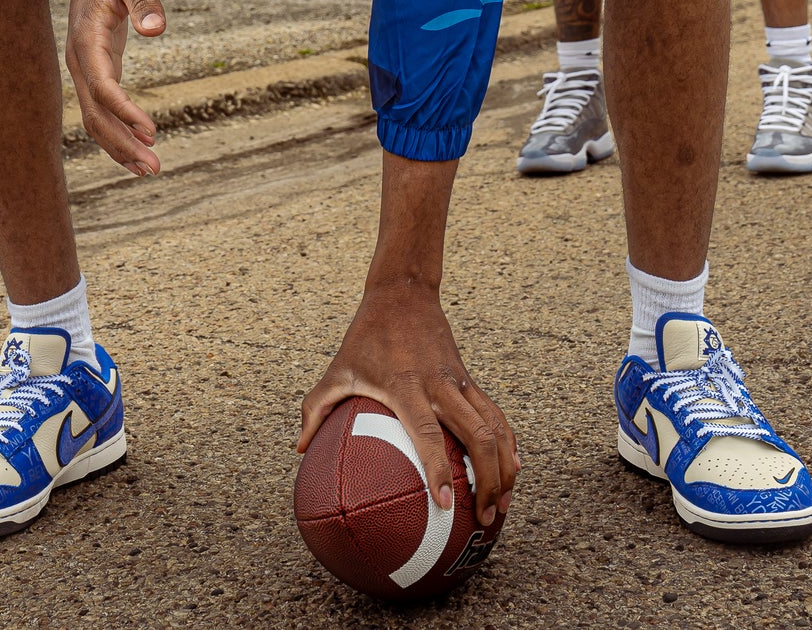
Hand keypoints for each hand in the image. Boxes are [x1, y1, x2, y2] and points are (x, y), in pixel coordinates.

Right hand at [30, 0, 168, 177]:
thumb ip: (145, 0)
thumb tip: (157, 30)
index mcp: (87, 39)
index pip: (104, 86)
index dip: (125, 112)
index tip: (151, 132)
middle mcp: (80, 59)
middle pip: (96, 113)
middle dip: (122, 144)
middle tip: (154, 168)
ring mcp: (85, 67)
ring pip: (95, 118)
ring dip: (119, 146)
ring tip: (150, 169)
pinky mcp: (96, 69)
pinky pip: (102, 109)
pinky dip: (118, 131)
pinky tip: (140, 147)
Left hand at [296, 152, 517, 525]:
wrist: (404, 292)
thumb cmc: (366, 336)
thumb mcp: (337, 369)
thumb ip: (316, 407)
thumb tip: (298, 449)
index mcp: (406, 385)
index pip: (427, 433)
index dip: (437, 469)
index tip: (444, 504)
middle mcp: (439, 384)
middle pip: (476, 435)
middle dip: (487, 479)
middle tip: (483, 518)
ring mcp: (459, 381)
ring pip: (495, 426)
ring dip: (504, 467)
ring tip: (502, 507)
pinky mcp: (470, 379)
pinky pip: (495, 414)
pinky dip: (509, 443)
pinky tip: (512, 471)